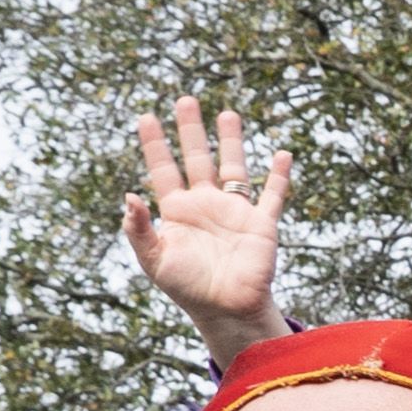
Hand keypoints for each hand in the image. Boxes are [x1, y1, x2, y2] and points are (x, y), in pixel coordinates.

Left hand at [123, 97, 291, 355]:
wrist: (226, 310)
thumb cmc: (187, 288)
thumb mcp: (154, 259)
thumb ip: (139, 229)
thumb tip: (129, 196)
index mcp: (177, 211)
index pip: (163, 168)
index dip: (154, 144)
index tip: (146, 117)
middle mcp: (205, 205)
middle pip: (197, 158)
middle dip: (191, 130)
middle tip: (185, 100)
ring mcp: (234, 212)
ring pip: (233, 168)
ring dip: (231, 141)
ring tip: (227, 114)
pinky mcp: (261, 224)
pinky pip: (272, 195)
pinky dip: (278, 176)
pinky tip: (282, 155)